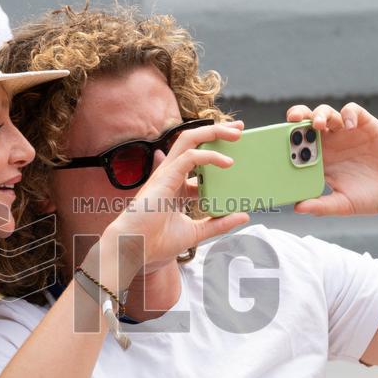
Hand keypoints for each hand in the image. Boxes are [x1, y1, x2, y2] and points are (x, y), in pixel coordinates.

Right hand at [106, 121, 249, 272]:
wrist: (135, 248)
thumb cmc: (156, 242)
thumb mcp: (196, 232)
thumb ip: (218, 223)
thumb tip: (242, 215)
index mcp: (176, 186)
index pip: (198, 163)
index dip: (217, 156)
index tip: (238, 155)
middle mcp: (171, 175)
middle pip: (194, 142)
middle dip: (216, 132)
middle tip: (239, 129)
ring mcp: (167, 173)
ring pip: (190, 139)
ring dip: (213, 132)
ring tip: (236, 133)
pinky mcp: (166, 176)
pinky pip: (190, 157)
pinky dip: (210, 156)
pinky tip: (227, 162)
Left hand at [285, 103, 377, 218]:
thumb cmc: (370, 199)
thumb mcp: (343, 204)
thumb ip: (321, 206)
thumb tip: (298, 208)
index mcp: (320, 160)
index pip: (297, 144)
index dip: (286, 139)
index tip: (277, 141)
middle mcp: (331, 143)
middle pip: (308, 122)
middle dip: (299, 117)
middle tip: (293, 120)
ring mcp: (348, 133)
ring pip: (328, 113)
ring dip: (321, 114)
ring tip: (319, 124)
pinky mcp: (366, 125)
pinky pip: (353, 111)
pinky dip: (348, 114)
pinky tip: (349, 126)